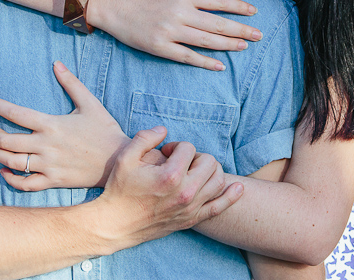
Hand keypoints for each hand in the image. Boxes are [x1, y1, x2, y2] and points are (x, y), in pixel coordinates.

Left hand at [0, 61, 128, 189]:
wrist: (119, 160)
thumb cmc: (105, 130)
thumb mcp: (90, 103)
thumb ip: (71, 83)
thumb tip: (57, 63)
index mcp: (52, 124)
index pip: (16, 113)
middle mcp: (46, 146)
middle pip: (6, 140)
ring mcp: (48, 165)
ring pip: (11, 162)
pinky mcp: (53, 180)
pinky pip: (25, 183)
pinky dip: (10, 179)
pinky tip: (3, 171)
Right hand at [87, 0, 262, 70]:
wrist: (110, 4)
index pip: (218, 2)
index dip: (238, 7)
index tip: (253, 12)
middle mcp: (180, 13)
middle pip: (217, 24)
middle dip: (241, 30)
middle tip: (258, 35)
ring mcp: (170, 31)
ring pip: (206, 41)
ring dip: (228, 45)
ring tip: (244, 47)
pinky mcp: (160, 47)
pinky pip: (187, 56)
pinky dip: (205, 62)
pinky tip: (219, 65)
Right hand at [96, 126, 244, 248]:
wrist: (115, 224)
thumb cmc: (119, 190)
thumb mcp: (126, 158)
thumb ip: (146, 137)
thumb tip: (164, 129)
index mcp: (170, 176)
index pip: (188, 148)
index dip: (176, 146)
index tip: (165, 152)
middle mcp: (185, 193)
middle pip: (209, 161)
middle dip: (196, 156)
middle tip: (180, 161)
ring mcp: (190, 208)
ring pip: (218, 180)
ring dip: (211, 170)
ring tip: (195, 170)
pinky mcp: (191, 219)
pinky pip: (219, 207)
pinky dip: (231, 196)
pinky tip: (238, 187)